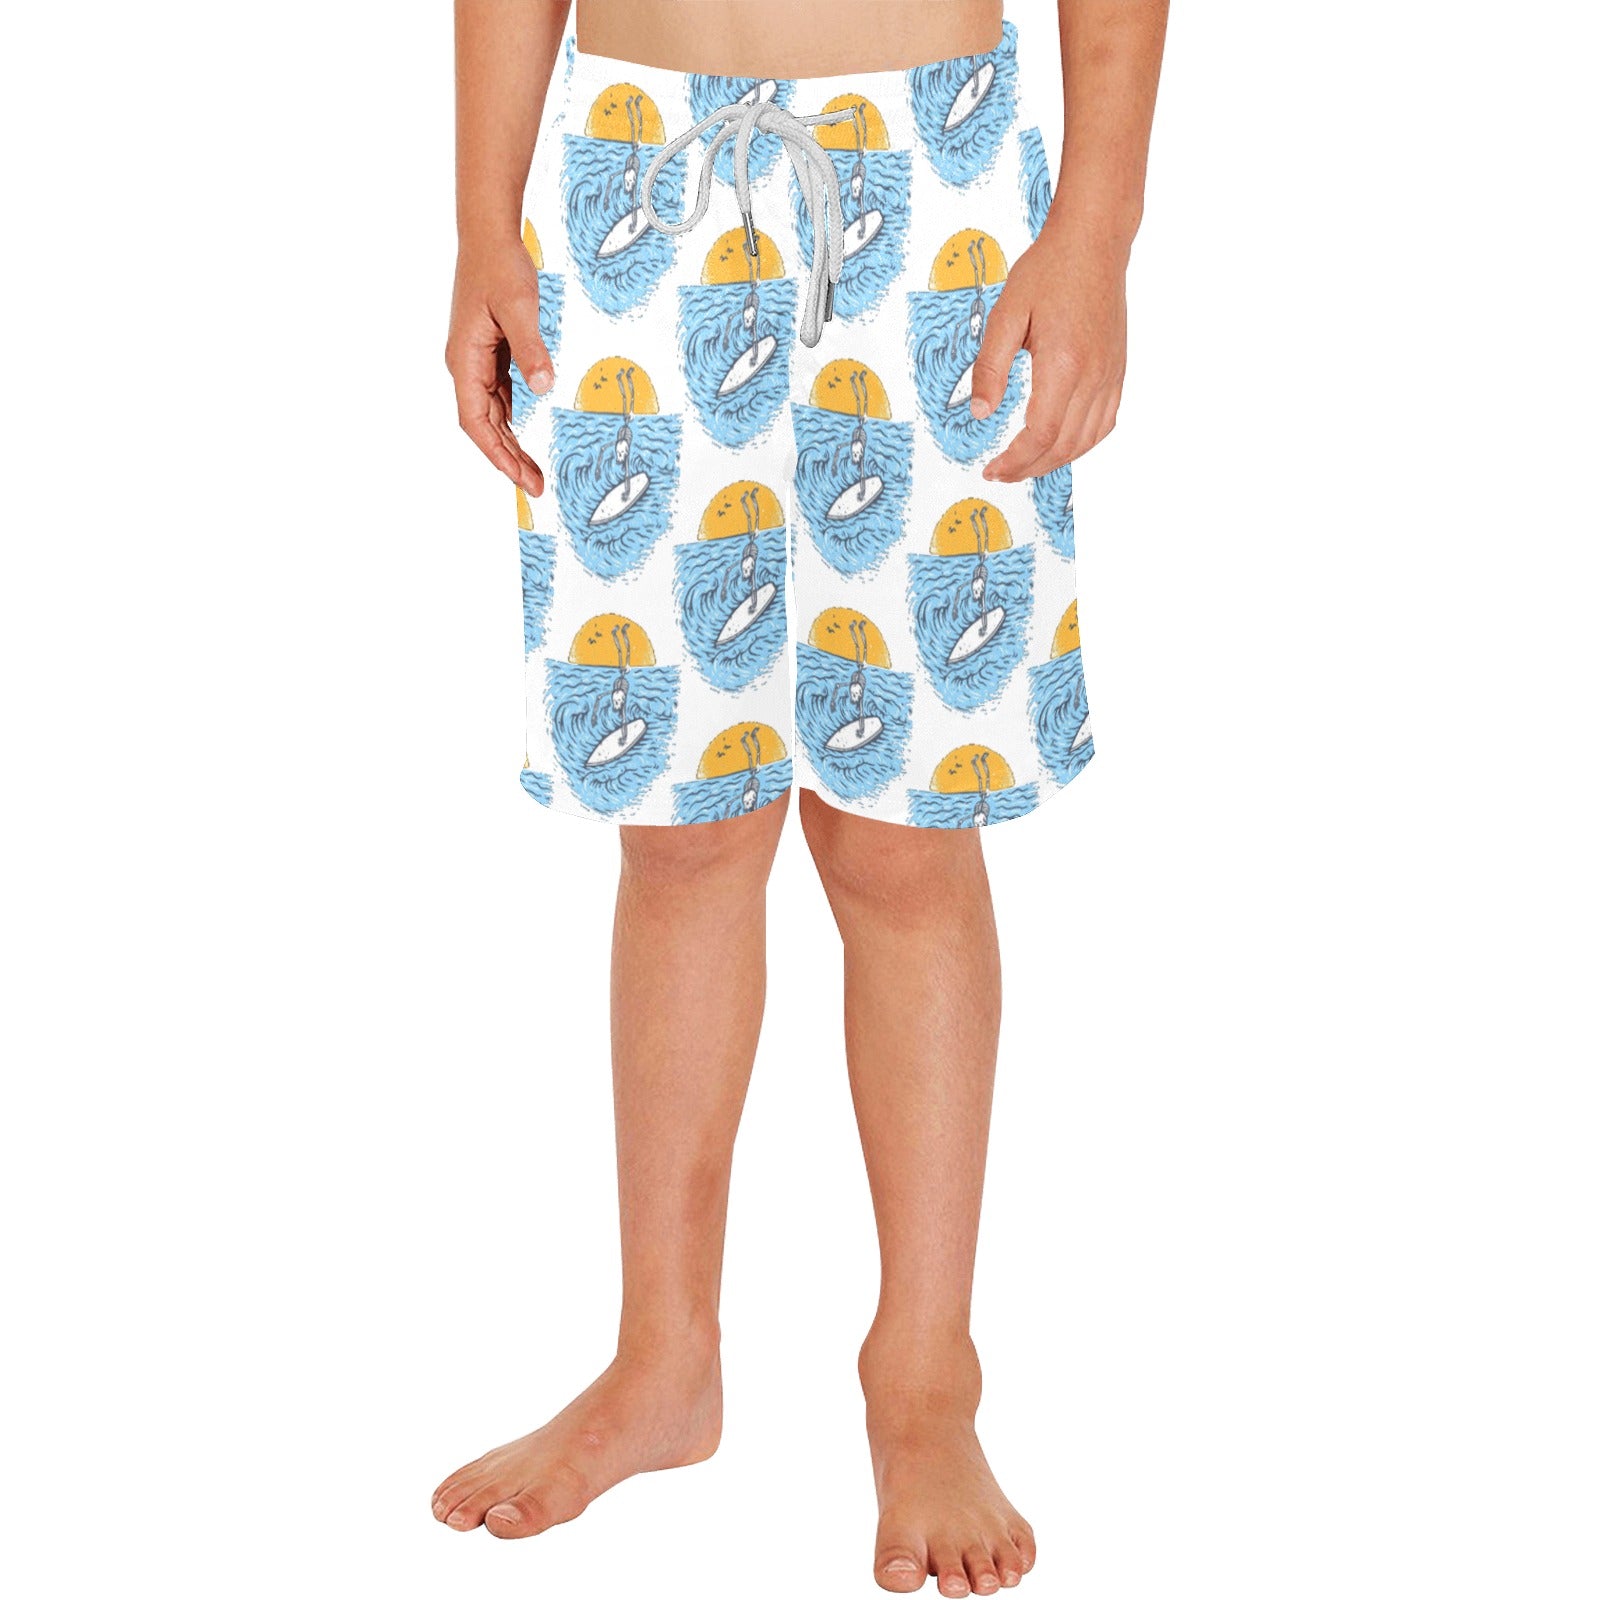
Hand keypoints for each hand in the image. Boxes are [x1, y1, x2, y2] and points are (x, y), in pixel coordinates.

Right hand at [445, 236, 554, 494]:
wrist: (488, 233)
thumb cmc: (499, 265)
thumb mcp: (519, 307)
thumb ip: (531, 348)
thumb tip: (543, 385)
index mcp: (465, 359)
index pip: (476, 421)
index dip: (497, 454)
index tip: (519, 478)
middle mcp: (466, 364)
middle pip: (484, 425)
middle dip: (508, 458)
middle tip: (536, 485)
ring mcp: (476, 359)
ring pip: (491, 413)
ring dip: (510, 442)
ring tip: (534, 469)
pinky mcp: (488, 351)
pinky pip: (499, 396)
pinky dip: (513, 419)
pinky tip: (528, 432)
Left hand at [970, 221, 1129, 481]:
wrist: (1093, 242)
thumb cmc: (1049, 270)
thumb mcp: (1005, 315)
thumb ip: (990, 368)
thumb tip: (980, 412)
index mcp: (1063, 364)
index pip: (1040, 434)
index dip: (1015, 461)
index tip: (993, 469)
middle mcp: (1093, 375)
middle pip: (1063, 446)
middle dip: (1029, 468)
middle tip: (1002, 473)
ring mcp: (1110, 374)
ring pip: (1086, 440)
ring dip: (1055, 461)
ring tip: (1026, 465)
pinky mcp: (1117, 370)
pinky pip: (1105, 422)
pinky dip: (1082, 443)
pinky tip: (1061, 445)